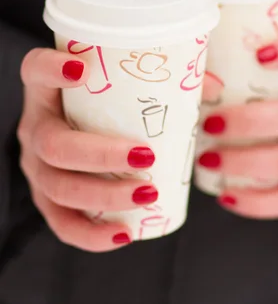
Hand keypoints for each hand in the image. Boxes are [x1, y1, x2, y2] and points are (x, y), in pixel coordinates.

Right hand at [18, 48, 157, 251]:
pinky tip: (124, 233)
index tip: (83, 70)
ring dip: (103, 195)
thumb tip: (215, 88)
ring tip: (148, 194)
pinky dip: (91, 233)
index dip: (51, 69)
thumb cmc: (110, 100)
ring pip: (57, 187)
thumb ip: (169, 79)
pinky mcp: (47, 197)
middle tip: (145, 156)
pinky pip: (61, 222)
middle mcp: (35, 126)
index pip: (35, 69)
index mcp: (48, 89)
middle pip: (52, 144)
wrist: (84, 126)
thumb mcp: (129, 83)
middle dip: (99, 155)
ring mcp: (36, 165)